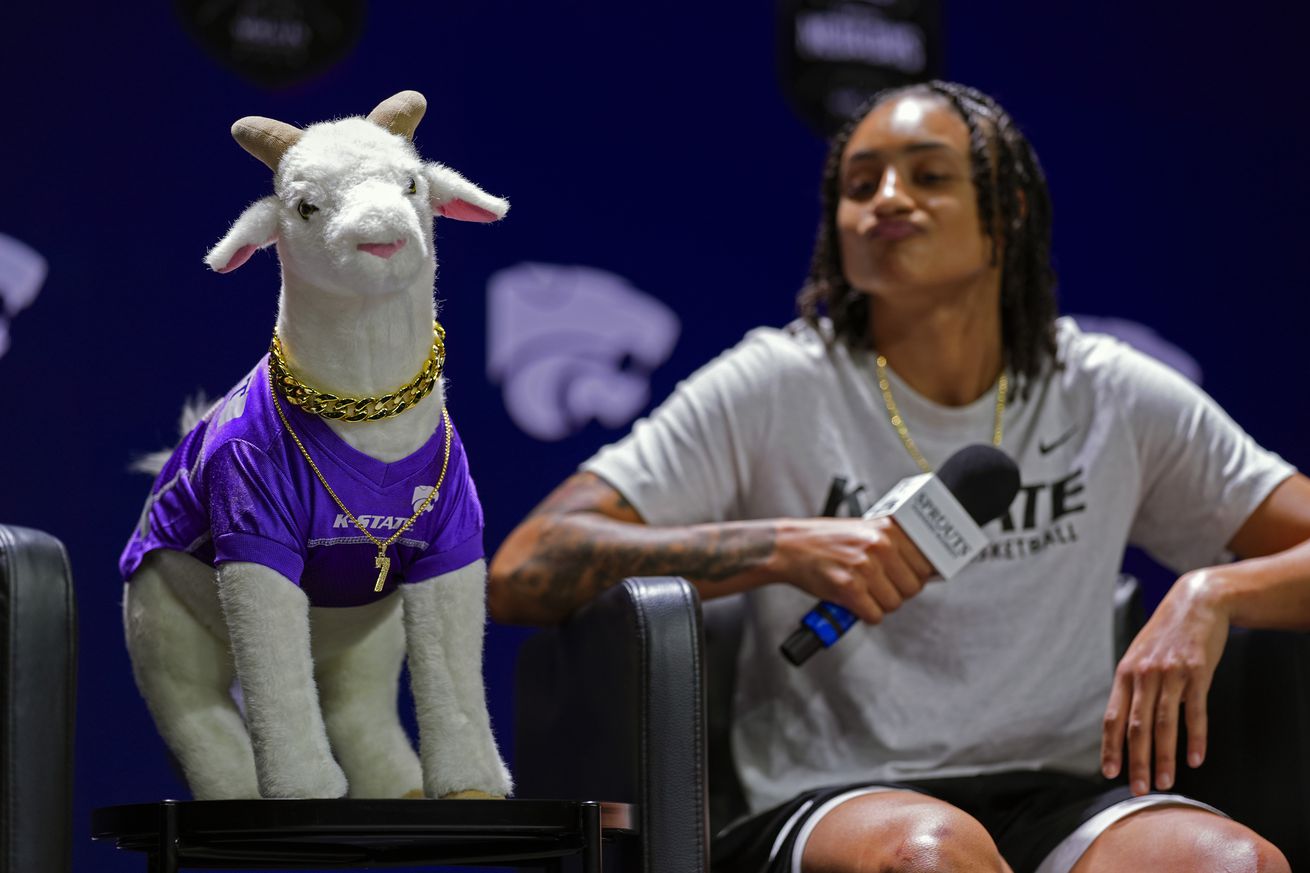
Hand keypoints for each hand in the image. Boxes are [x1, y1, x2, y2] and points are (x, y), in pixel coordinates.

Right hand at [769, 516, 935, 623]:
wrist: (790, 547)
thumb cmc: (828, 541)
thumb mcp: (866, 529)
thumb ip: (895, 544)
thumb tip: (926, 568)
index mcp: (888, 528)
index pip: (925, 564)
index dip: (915, 576)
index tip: (905, 578)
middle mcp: (880, 544)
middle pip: (912, 587)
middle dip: (897, 592)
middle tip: (878, 586)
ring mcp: (865, 566)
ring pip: (894, 604)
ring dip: (879, 604)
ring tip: (863, 591)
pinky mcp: (849, 587)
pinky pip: (874, 615)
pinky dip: (864, 614)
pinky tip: (853, 600)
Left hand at [1101, 570, 1230, 794]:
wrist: (1195, 603)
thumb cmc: (1165, 634)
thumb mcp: (1138, 656)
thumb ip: (1131, 686)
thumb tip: (1122, 721)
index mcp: (1125, 673)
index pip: (1112, 717)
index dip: (1110, 747)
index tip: (1109, 772)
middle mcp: (1144, 675)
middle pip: (1137, 727)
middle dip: (1136, 761)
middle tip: (1139, 789)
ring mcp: (1171, 674)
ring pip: (1164, 724)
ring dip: (1164, 757)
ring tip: (1164, 782)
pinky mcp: (1198, 673)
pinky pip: (1195, 712)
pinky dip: (1195, 738)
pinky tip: (1195, 758)